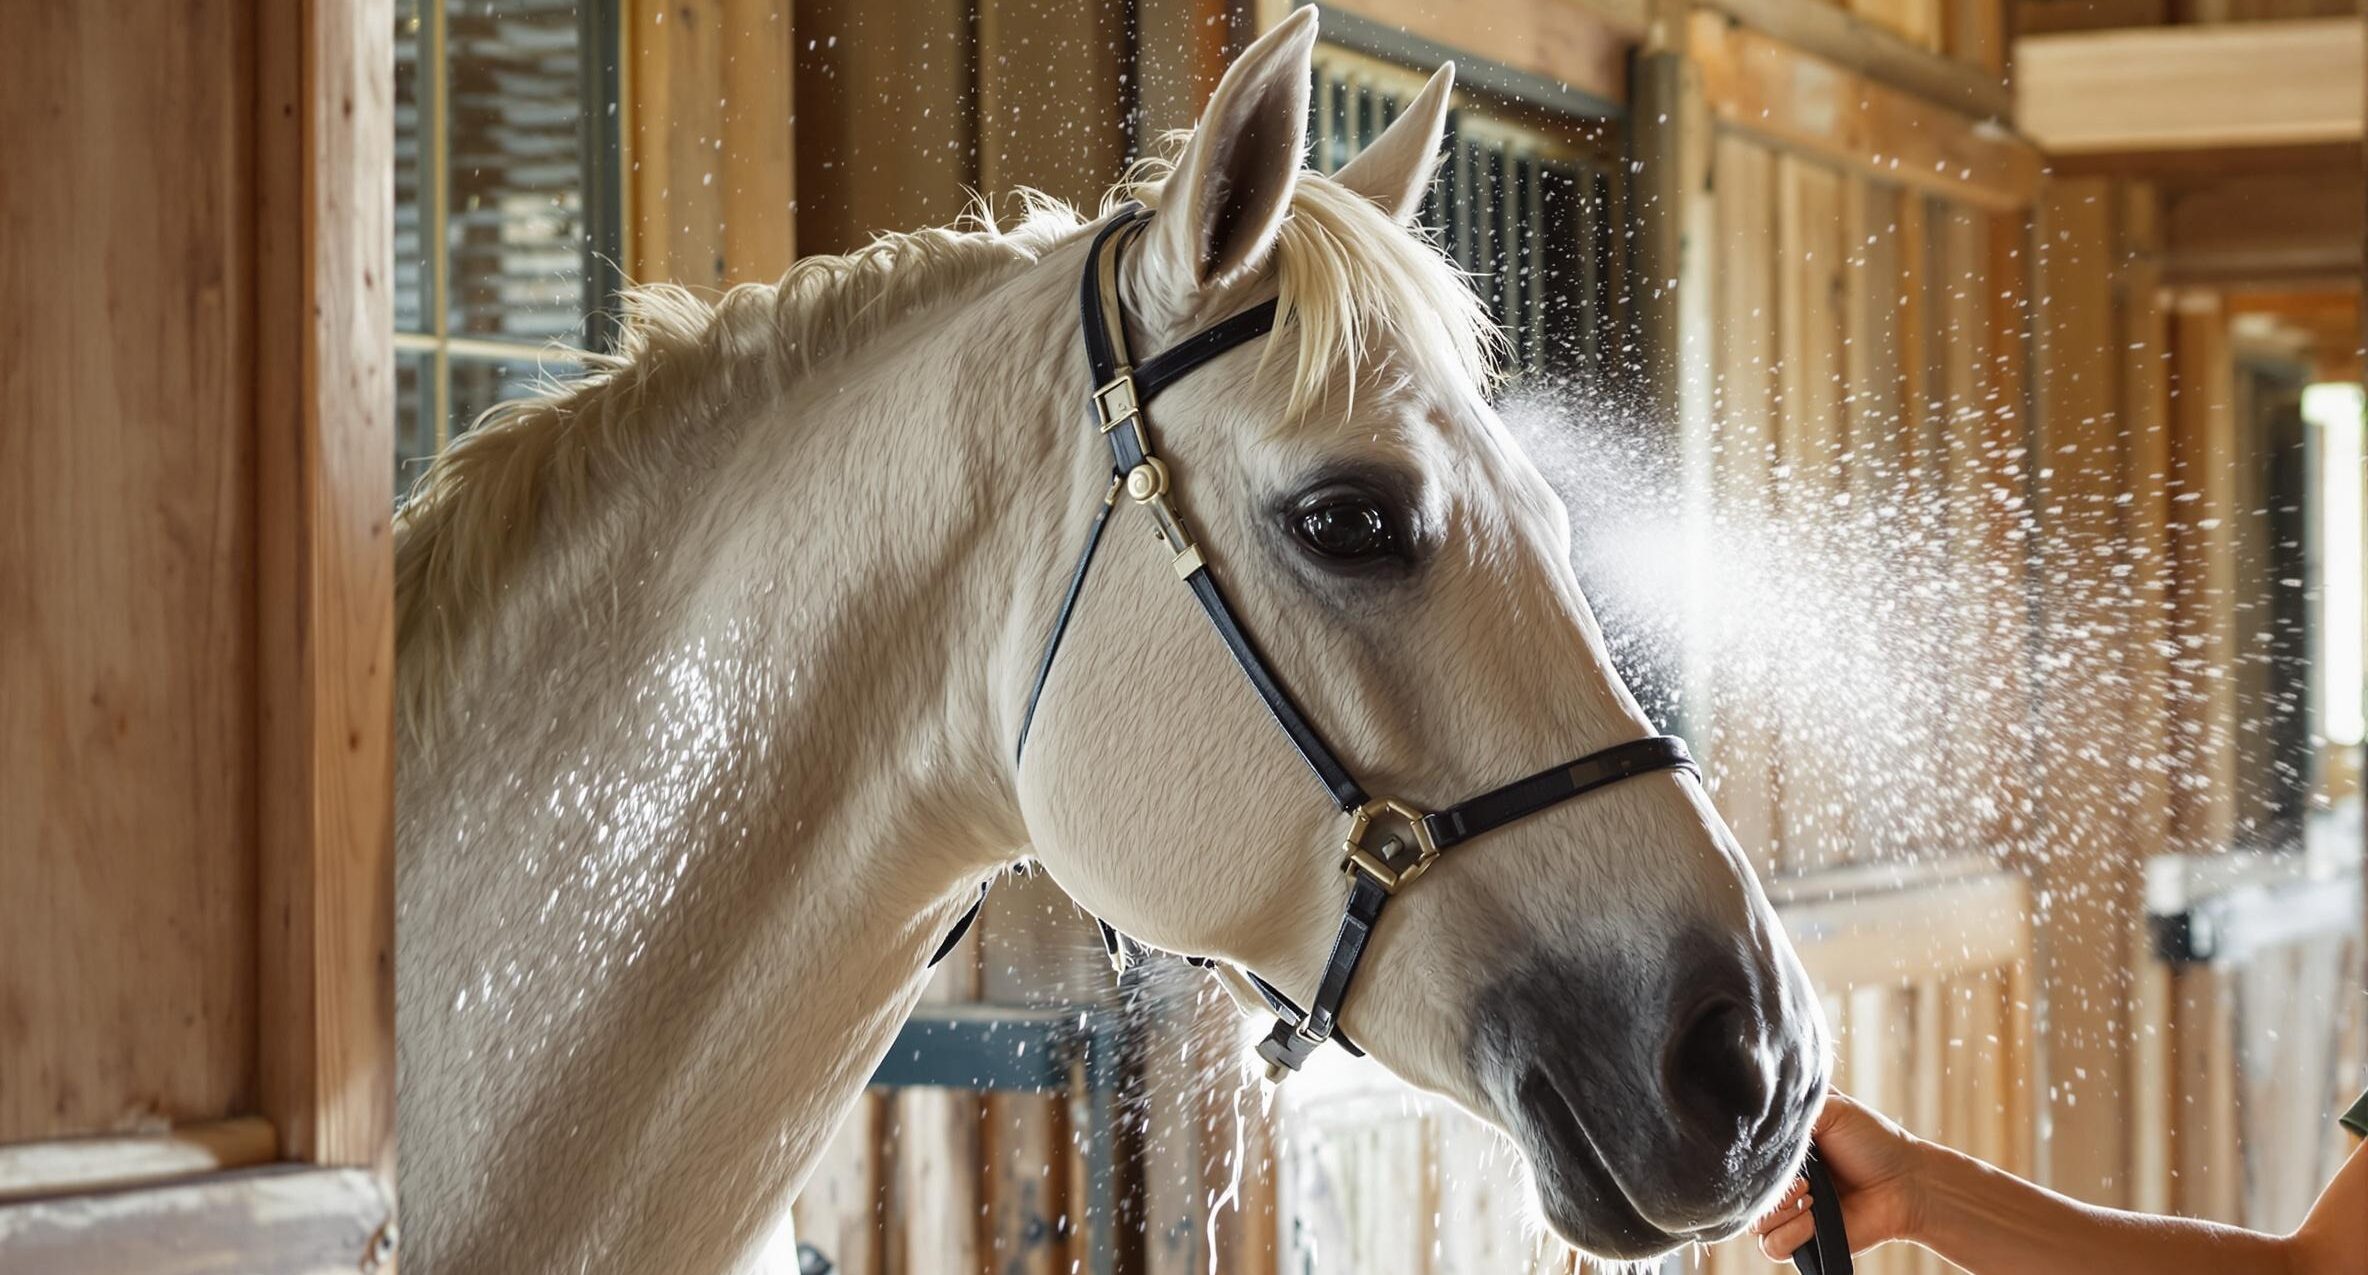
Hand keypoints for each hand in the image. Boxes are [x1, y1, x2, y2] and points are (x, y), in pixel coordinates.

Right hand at [1752, 1091, 1925, 1262]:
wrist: (1905, 1183)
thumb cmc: (1872, 1141)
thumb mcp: (1830, 1109)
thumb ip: (1789, 1113)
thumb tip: (1757, 1123)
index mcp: (1781, 1151)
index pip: (1742, 1157)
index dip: (1752, 1157)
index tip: (1779, 1151)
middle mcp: (1780, 1182)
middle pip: (1742, 1192)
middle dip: (1770, 1186)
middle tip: (1804, 1178)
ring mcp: (1789, 1213)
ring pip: (1753, 1223)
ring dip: (1783, 1209)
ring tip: (1814, 1195)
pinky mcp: (1801, 1241)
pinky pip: (1772, 1247)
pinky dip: (1791, 1233)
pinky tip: (1814, 1219)